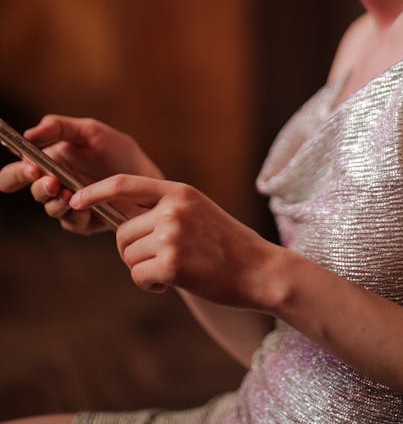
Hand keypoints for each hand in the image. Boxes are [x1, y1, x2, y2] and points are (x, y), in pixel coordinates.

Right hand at [0, 115, 162, 233]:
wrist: (149, 175)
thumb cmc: (119, 151)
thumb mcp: (91, 131)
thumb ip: (59, 127)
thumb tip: (28, 134)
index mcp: (51, 163)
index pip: (19, 171)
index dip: (17, 173)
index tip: (30, 167)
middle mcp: (55, 185)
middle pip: (31, 190)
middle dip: (36, 186)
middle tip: (49, 180)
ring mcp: (69, 205)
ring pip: (50, 207)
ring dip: (55, 200)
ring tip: (65, 190)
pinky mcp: (85, 221)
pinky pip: (72, 221)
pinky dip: (74, 214)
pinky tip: (80, 206)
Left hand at [70, 174, 279, 308]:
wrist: (260, 270)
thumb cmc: (228, 246)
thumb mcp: (199, 212)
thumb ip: (167, 210)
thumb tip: (126, 222)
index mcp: (179, 192)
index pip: (125, 184)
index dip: (95, 191)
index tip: (76, 200)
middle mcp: (173, 209)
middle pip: (122, 232)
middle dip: (132, 251)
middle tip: (159, 261)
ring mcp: (172, 235)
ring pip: (129, 256)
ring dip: (144, 270)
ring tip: (175, 270)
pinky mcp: (172, 263)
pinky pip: (139, 276)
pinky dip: (151, 285)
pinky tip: (175, 283)